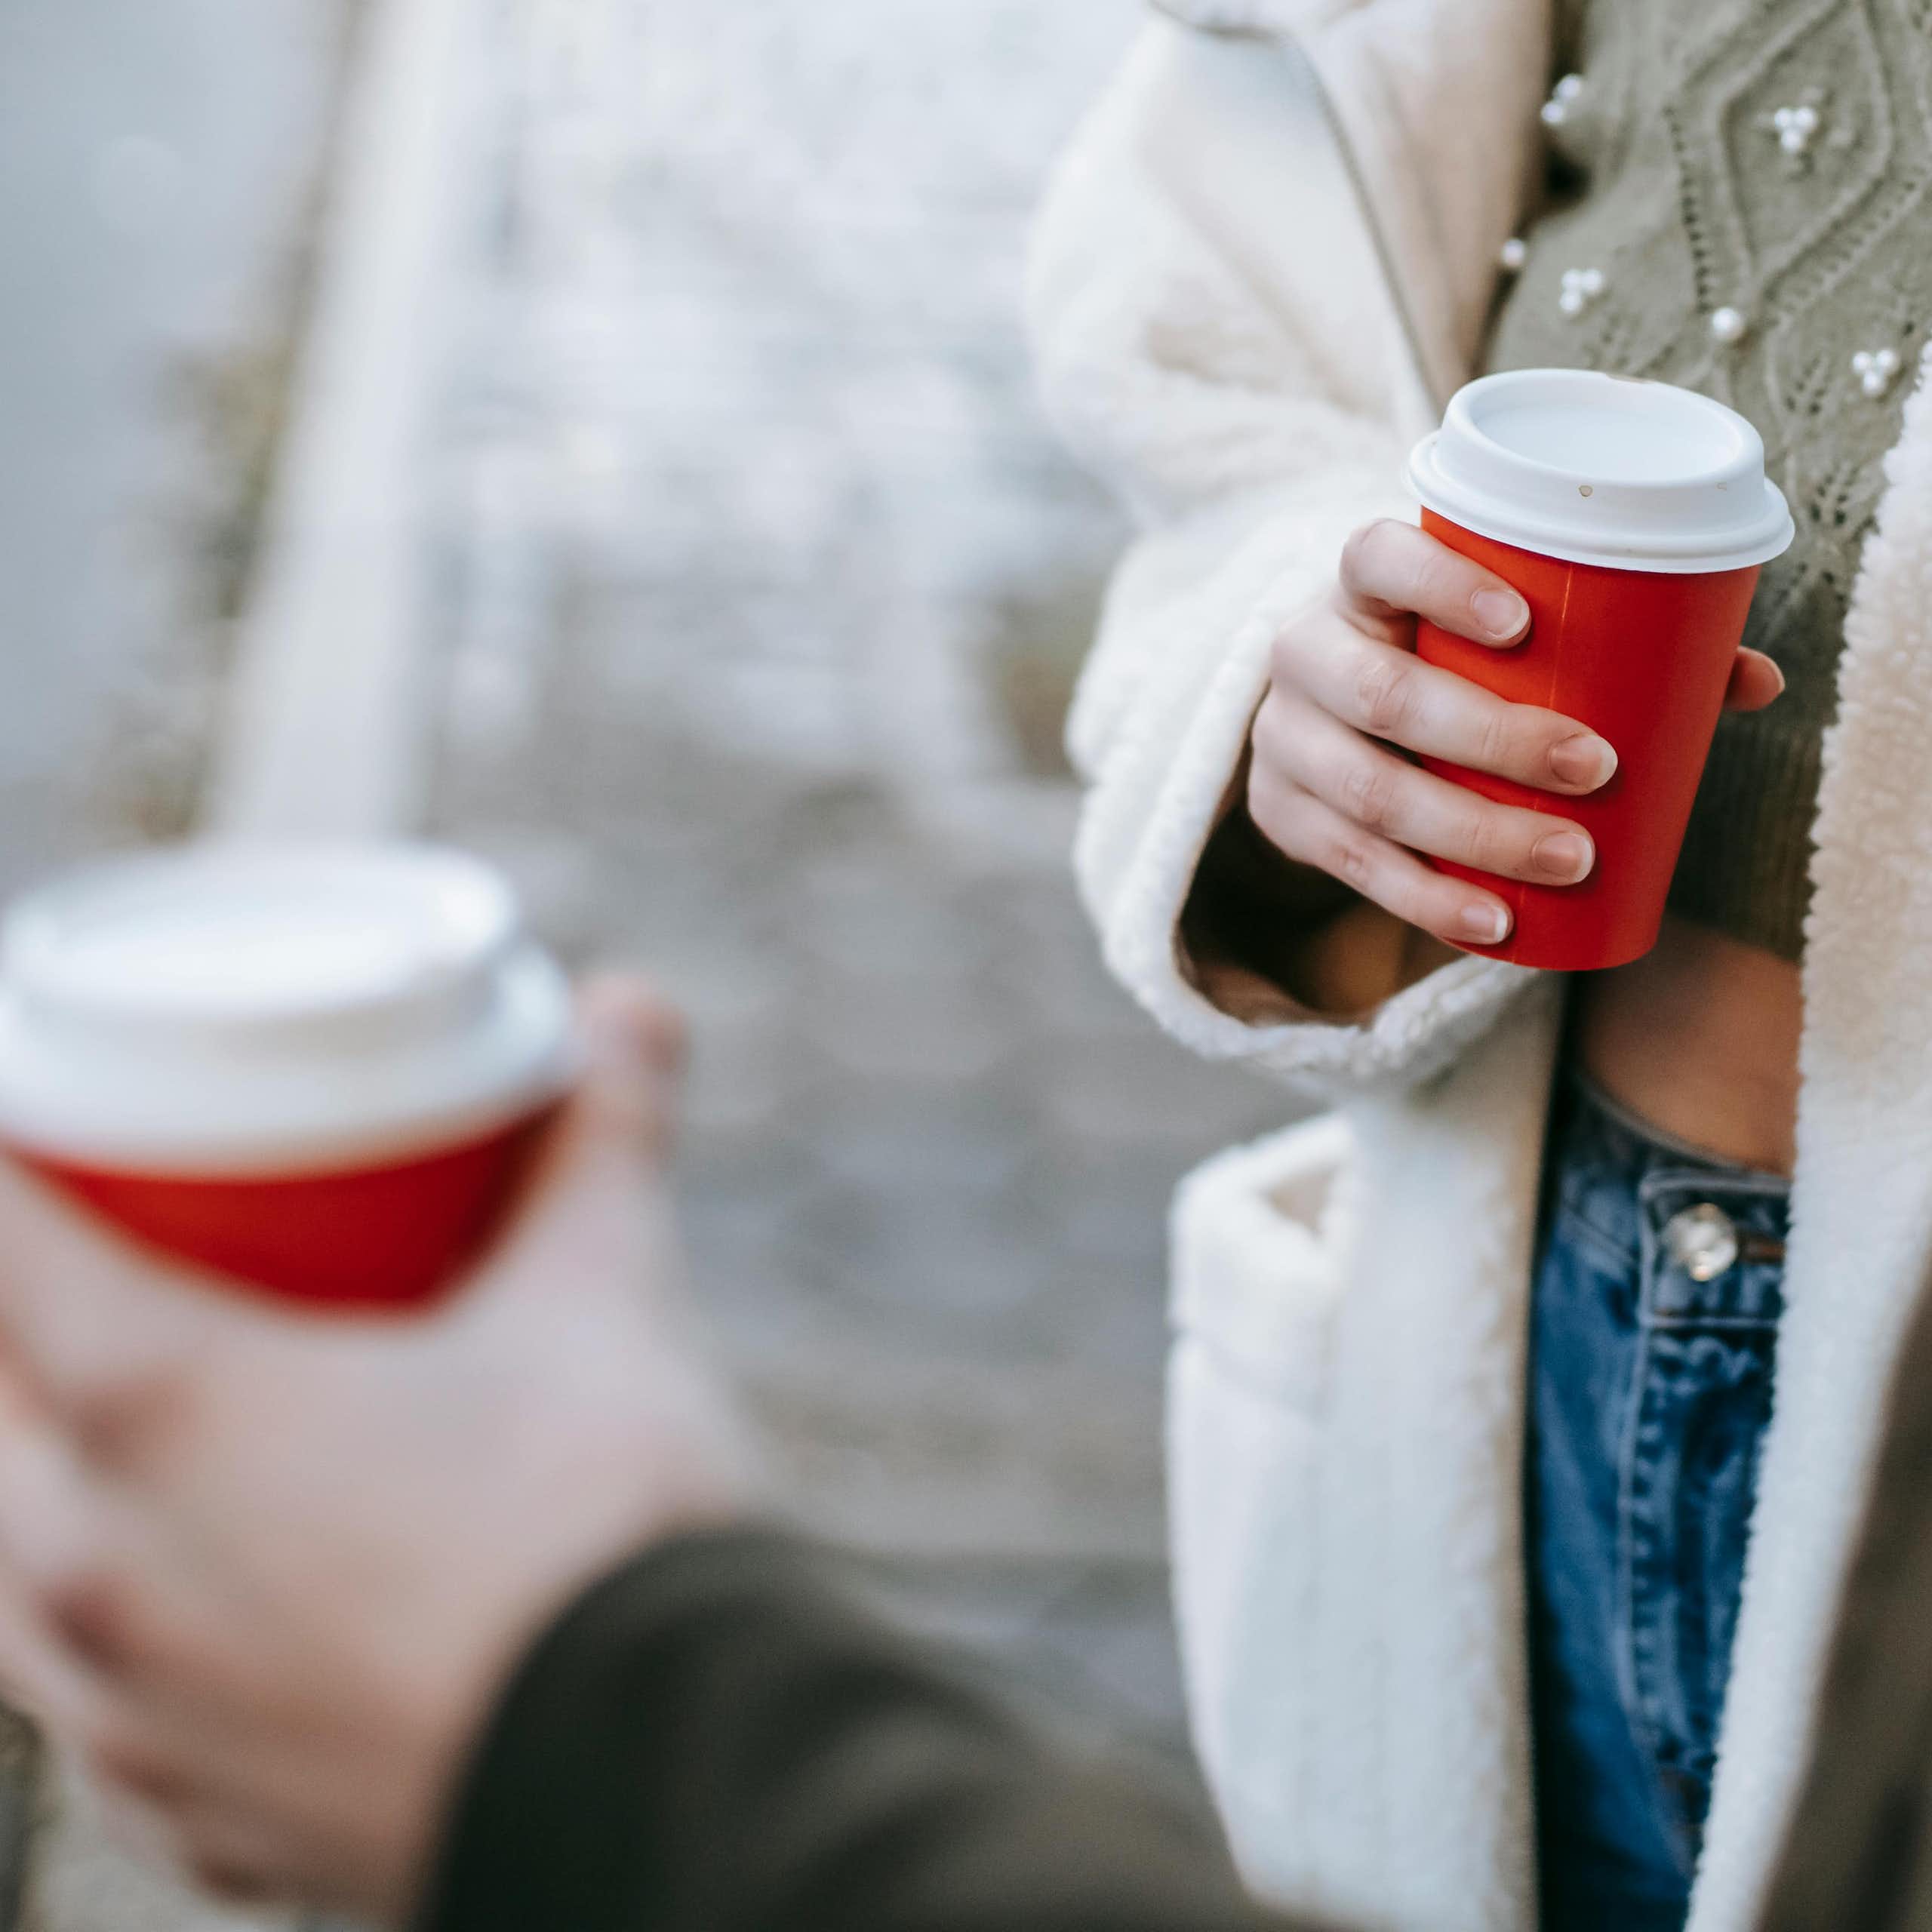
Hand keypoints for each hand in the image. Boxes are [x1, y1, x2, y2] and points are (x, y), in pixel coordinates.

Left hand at [0, 979, 752, 1924]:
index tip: (35, 1116)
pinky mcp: (200, 1817)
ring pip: (2, 1581)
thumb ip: (602, 1136)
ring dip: (31, 1484)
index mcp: (160, 1410)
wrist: (679, 1773)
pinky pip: (96, 1708)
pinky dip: (111, 1631)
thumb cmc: (614, 1523)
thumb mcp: (606, 1297)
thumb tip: (631, 1001)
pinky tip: (198, 1610)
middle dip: (16, 1322)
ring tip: (119, 1430)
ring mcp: (136, 1716)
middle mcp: (99, 1570)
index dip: (2, 1155)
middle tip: (101, 1263)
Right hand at [1246, 518, 1785, 947]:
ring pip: (1369, 793)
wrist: (1325, 721)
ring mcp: (1284, 740)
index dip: (1440, 584)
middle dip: (1494, 738)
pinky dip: (1428, 900)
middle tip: (1596, 770)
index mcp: (1359, 587)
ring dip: (1474, 835)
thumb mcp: (1494, 640)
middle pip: (1382, 694)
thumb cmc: (1441, 663)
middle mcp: (1305, 654)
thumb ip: (1617, 645)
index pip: (1376, 557)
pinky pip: (1352, 867)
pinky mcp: (1280, 816)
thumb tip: (1753, 682)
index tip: (1525, 624)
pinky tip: (1493, 923)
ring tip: (1568, 861)